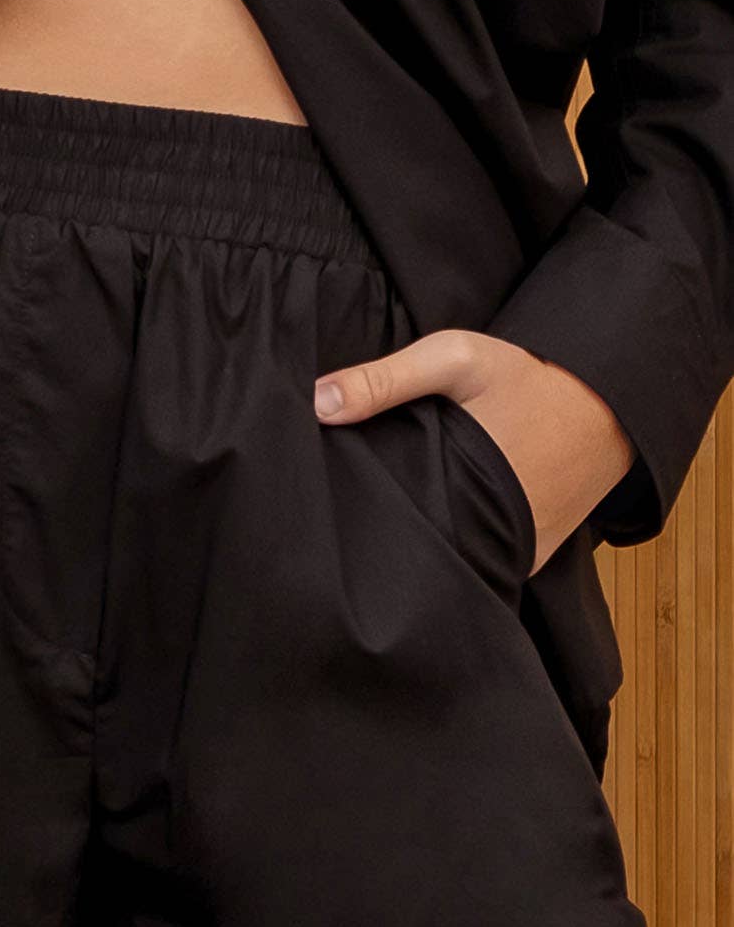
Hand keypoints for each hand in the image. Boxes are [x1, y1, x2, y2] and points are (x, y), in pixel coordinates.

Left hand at [311, 329, 634, 574]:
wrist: (609, 405)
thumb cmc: (529, 379)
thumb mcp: (456, 359)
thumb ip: (386, 379)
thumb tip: (317, 402)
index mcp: (461, 494)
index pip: (390, 531)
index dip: (356, 525)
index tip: (327, 516)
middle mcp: (491, 538)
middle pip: (416, 555)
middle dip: (384, 541)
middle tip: (349, 523)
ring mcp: (514, 556)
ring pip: (452, 566)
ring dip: (424, 549)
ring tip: (388, 527)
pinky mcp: (529, 560)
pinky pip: (484, 567)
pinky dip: (462, 554)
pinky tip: (435, 531)